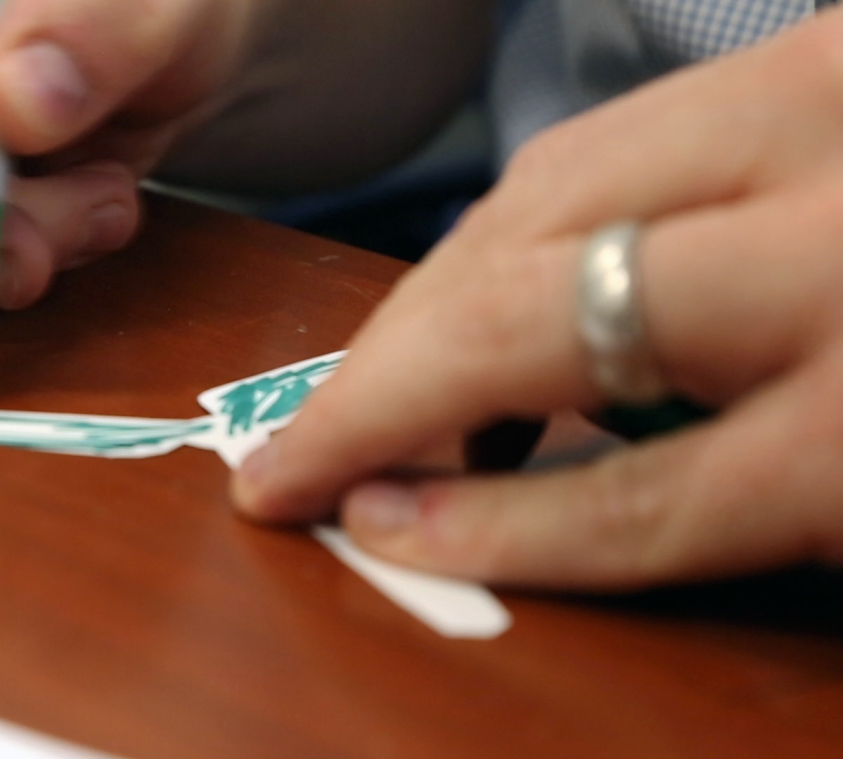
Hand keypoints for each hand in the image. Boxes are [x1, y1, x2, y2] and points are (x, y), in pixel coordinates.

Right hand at [232, 12, 842, 589]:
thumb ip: (676, 507)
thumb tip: (449, 500)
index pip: (627, 498)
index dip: (476, 530)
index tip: (362, 522)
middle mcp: (842, 232)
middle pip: (528, 309)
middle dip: (384, 385)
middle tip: (305, 450)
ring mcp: (823, 109)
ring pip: (534, 196)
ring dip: (431, 298)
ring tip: (388, 393)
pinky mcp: (812, 53)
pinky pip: (601, 139)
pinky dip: (515, 224)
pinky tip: (498, 299)